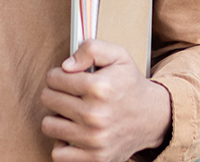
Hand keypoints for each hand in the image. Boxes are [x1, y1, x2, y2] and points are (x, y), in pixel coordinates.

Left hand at [40, 40, 170, 161]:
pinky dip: (62, 144)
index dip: (57, 75)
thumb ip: (91, 49)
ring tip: (70, 112)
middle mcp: (95, 115)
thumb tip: (66, 65)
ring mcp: (94, 139)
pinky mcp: (95, 158)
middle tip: (68, 94)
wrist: (151, 117)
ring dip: (56, 117)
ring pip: (49, 125)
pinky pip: (59, 154)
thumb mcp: (118, 56)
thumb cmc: (130, 85)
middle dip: (55, 93)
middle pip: (48, 99)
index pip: (54, 78)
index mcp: (99, 87)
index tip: (65, 77)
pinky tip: (73, 133)